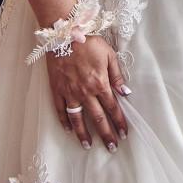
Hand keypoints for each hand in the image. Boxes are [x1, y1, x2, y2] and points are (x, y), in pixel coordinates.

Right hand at [47, 35, 129, 149]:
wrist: (64, 35)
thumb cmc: (89, 43)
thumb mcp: (109, 55)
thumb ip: (117, 76)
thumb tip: (126, 93)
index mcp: (100, 84)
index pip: (112, 108)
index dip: (119, 122)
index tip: (124, 133)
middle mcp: (85, 92)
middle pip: (97, 118)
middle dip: (106, 134)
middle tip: (111, 147)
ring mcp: (69, 93)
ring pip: (77, 118)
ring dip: (83, 134)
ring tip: (87, 145)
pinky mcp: (56, 90)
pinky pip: (60, 109)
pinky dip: (64, 121)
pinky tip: (68, 129)